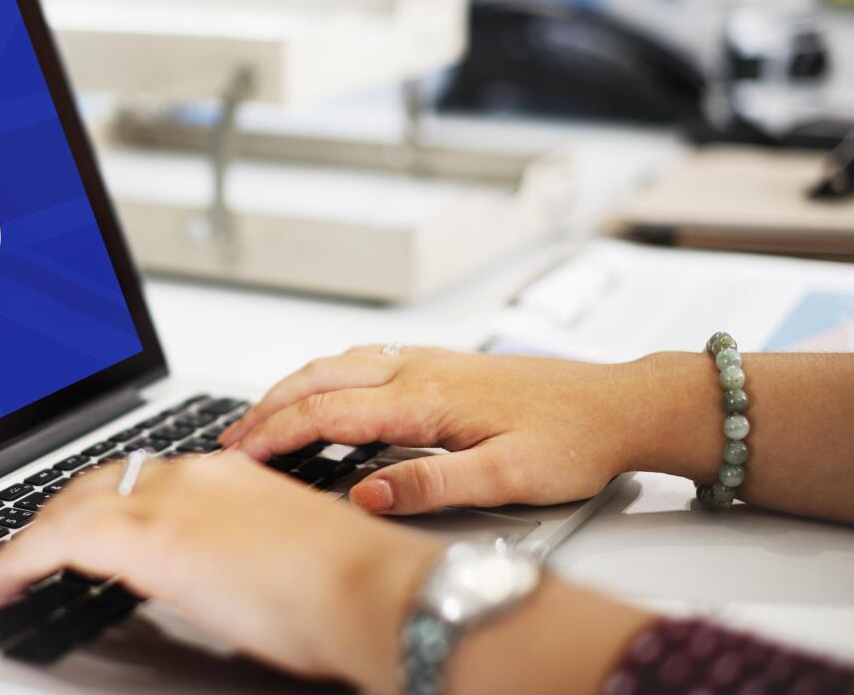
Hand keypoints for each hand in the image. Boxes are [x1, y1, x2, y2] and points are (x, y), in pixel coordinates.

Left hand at [0, 452, 442, 693]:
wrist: (370, 590)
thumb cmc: (348, 588)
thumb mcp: (283, 557)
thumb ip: (238, 553)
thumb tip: (213, 576)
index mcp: (227, 474)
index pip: (143, 478)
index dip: (100, 503)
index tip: (80, 526)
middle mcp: (193, 475)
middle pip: (98, 484)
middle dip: (56, 516)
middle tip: (27, 548)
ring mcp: (169, 500)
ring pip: (71, 506)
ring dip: (30, 539)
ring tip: (3, 570)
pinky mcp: (148, 537)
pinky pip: (58, 538)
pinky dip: (20, 557)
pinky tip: (2, 578)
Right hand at [219, 346, 651, 514]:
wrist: (621, 405)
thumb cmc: (573, 440)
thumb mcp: (505, 479)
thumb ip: (429, 485)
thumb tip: (364, 493)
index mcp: (426, 398)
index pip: (329, 413)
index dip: (277, 433)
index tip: (240, 454)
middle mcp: (421, 369)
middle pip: (320, 377)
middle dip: (268, 406)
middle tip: (232, 437)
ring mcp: (430, 361)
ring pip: (339, 362)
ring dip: (292, 386)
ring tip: (261, 416)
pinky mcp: (443, 364)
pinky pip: (364, 360)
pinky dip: (325, 376)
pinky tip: (324, 391)